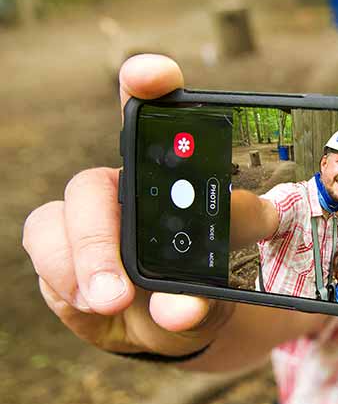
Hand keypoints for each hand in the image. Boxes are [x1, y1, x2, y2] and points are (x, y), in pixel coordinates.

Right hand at [21, 54, 230, 357]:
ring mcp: (87, 217)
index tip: (151, 76)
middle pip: (93, 185)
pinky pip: (46, 250)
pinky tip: (94, 305)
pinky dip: (67, 280)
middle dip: (102, 237)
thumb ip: (211, 291)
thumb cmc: (204, 290)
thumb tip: (183, 305)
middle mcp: (125, 187)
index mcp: (177, 178)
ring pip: (65, 219)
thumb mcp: (225, 286)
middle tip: (120, 289)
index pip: (159, 116)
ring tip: (113, 304)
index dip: (151, 83)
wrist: (174, 327)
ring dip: (86, 265)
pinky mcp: (58, 246)